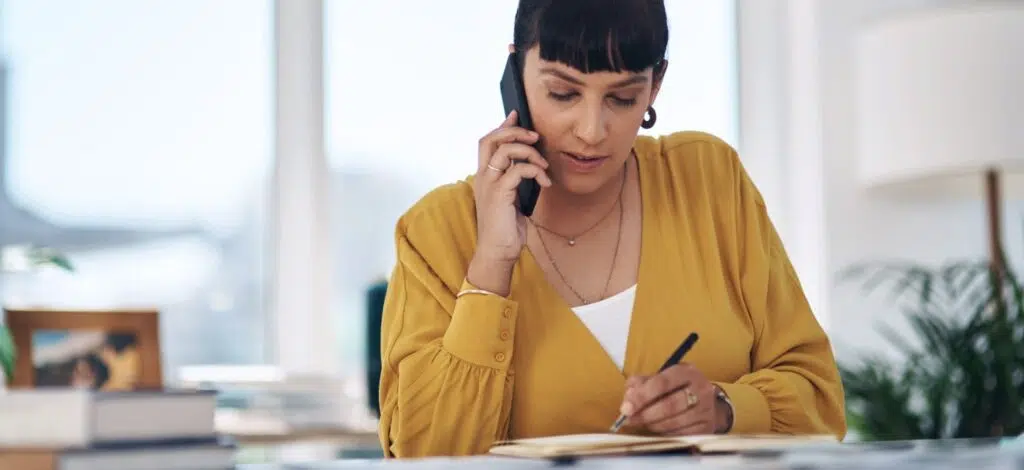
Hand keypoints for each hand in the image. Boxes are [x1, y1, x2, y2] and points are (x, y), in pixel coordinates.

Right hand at [468, 111, 551, 293]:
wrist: (497, 253)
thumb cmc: (505, 229)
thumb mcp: (512, 199)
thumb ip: (515, 181)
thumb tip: (530, 167)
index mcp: (485, 177)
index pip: (488, 142)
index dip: (502, 126)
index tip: (517, 116)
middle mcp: (483, 177)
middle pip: (491, 139)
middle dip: (515, 132)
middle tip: (534, 136)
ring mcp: (489, 185)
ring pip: (505, 151)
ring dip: (529, 152)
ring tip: (543, 164)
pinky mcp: (499, 194)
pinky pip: (518, 170)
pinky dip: (535, 171)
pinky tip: (545, 182)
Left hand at [619, 364, 728, 434]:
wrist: (705, 402)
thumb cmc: (675, 388)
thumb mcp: (660, 378)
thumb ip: (641, 383)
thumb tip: (628, 398)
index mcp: (687, 372)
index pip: (662, 383)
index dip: (641, 396)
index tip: (625, 408)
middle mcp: (701, 389)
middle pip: (669, 405)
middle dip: (644, 414)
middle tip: (628, 420)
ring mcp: (706, 410)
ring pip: (673, 422)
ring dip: (652, 425)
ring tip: (642, 423)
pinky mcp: (707, 428)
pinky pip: (680, 435)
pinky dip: (664, 434)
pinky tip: (657, 429)